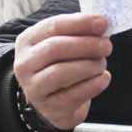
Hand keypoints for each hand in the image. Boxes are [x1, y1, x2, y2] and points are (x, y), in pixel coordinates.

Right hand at [13, 13, 112, 130]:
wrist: (55, 103)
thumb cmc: (62, 65)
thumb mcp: (64, 44)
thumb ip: (79, 32)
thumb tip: (102, 23)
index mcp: (27, 41)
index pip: (53, 26)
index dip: (80, 23)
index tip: (103, 23)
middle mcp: (24, 64)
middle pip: (55, 48)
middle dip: (86, 44)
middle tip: (107, 46)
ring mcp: (34, 89)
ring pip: (61, 72)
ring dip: (89, 65)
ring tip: (102, 63)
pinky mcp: (50, 108)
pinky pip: (74, 94)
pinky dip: (94, 84)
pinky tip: (104, 77)